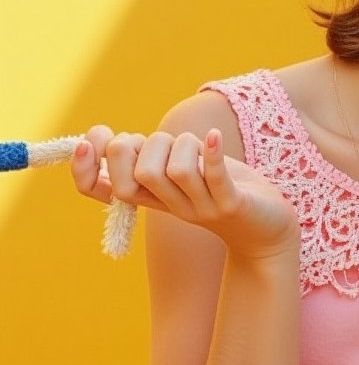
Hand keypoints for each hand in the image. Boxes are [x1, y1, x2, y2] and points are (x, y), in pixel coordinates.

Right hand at [71, 126, 299, 258]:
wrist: (268, 228)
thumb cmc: (222, 189)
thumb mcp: (181, 169)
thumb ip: (151, 155)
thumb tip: (109, 137)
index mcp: (149, 197)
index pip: (96, 189)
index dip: (84, 168)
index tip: (90, 140)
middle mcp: (169, 206)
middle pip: (137, 175)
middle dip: (148, 144)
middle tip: (169, 144)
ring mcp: (200, 208)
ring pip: (175, 171)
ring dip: (186, 145)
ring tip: (202, 146)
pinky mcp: (232, 206)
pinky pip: (214, 177)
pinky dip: (211, 153)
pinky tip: (214, 136)